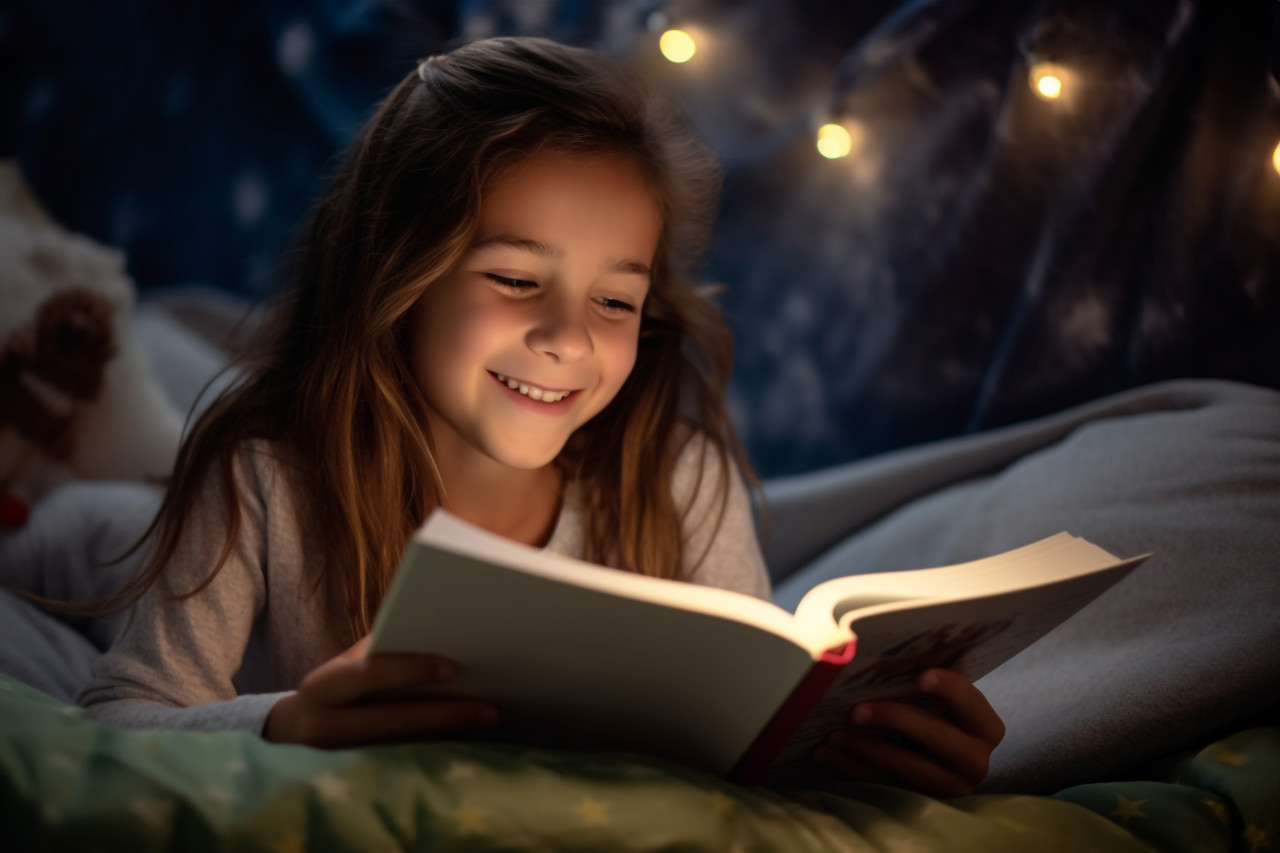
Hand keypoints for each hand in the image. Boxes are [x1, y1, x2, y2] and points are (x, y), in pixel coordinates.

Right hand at [264, 636, 498, 747]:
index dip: (411, 669)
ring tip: (489, 717)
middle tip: (490, 708)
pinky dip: (437, 742)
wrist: (295, 727)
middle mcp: (325, 725)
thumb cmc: (335, 684)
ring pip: (403, 743)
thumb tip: (434, 632)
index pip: (369, 673)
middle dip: (445, 713)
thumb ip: (379, 651)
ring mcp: (341, 754)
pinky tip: (468, 732)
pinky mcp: (357, 771)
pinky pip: (403, 755)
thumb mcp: (346, 664)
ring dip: (449, 730)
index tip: (453, 667)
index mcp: (323, 686)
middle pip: (393, 720)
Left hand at [814, 668, 1004, 796]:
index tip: (920, 676)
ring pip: (907, 768)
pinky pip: (885, 784)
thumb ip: (928, 678)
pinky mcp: (922, 801)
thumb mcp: (943, 698)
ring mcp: (950, 785)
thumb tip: (881, 653)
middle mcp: (975, 760)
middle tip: (856, 710)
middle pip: (936, 736)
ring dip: (865, 749)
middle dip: (894, 719)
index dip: (949, 688)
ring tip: (833, 735)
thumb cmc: (939, 713)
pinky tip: (828, 753)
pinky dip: (854, 767)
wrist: (946, 759)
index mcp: (985, 726)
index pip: (970, 702)